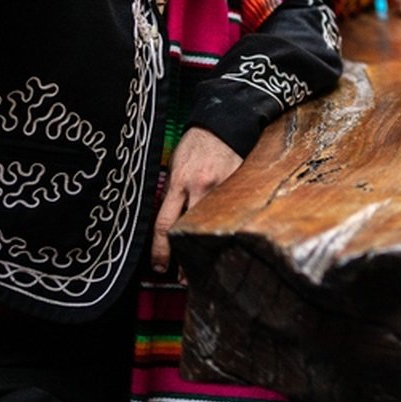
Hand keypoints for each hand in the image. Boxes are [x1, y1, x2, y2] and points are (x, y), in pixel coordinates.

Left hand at [149, 126, 242, 274]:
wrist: (223, 123)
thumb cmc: (195, 145)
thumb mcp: (175, 167)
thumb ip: (173, 193)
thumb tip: (167, 222)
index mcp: (180, 183)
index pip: (166, 224)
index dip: (161, 249)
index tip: (159, 266)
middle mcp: (201, 187)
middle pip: (190, 230)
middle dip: (186, 257)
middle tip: (183, 278)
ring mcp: (224, 187)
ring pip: (212, 224)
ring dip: (207, 246)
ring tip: (205, 264)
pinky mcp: (240, 184)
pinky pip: (232, 210)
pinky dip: (227, 225)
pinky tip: (227, 238)